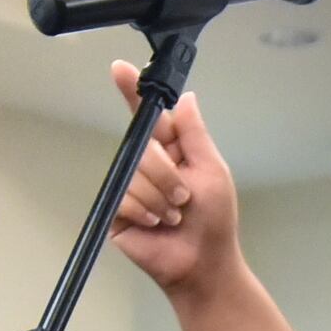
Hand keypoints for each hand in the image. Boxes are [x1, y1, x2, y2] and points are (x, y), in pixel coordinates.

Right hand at [104, 67, 239, 293]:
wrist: (203, 263)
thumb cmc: (213, 220)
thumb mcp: (212, 170)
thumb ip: (195, 134)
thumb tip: (186, 97)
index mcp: (169, 150)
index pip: (146, 115)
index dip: (131, 90)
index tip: (119, 67)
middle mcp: (145, 164)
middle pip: (144, 147)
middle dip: (169, 175)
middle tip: (185, 199)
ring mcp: (128, 187)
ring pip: (135, 175)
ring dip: (161, 199)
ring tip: (173, 217)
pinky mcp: (116, 210)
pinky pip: (125, 198)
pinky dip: (146, 212)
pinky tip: (157, 225)